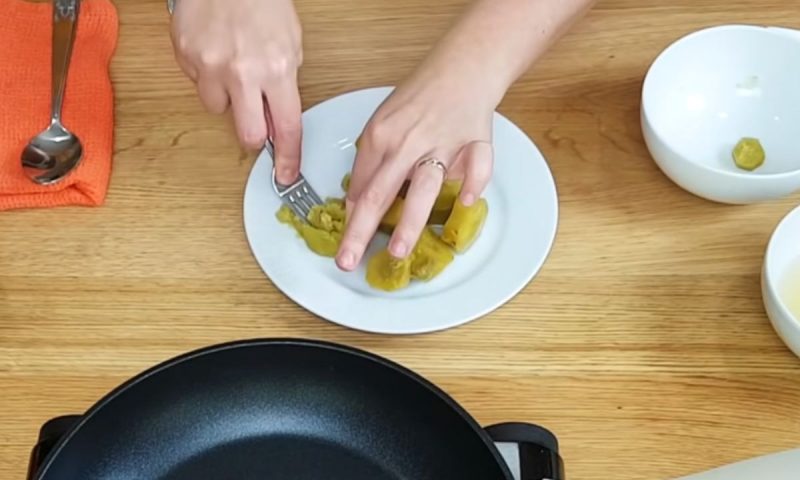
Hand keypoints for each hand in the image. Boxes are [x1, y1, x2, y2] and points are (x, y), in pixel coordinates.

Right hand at [170, 0, 303, 183]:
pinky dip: (207, 73)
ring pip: (217, 108)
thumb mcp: (291, 44)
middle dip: (253, 133)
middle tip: (255, 115)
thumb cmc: (262, 2)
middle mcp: (243, 73)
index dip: (288, 156)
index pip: (286, 127)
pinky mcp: (186, 57)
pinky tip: (216, 50)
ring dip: (227, 96)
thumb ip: (284, 86)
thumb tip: (276, 122)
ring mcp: (210, 66)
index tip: (286, 174)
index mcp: (277, 69)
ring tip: (232, 65)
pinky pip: (197, 83)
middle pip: (247, 134)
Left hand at [336, 72, 494, 270]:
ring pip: (423, 187)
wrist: (461, 68)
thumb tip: (356, 201)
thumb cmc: (420, 97)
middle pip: (379, 193)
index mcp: (380, 137)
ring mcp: (442, 143)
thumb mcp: (382, 123)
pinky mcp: (474, 142)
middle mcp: (407, 143)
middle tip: (348, 261)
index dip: (349, 220)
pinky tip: (465, 203)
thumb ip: (371, 162)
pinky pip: (476, 167)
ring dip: (409, 221)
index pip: (360, 186)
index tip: (344, 246)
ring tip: (397, 251)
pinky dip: (473, 183)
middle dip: (361, 231)